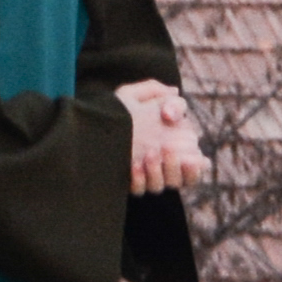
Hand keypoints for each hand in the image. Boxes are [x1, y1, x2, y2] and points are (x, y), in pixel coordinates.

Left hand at [119, 80, 210, 195]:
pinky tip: (133, 166)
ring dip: (159, 172)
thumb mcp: (132, 95)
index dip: (195, 166)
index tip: (191, 155)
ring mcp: (147, 176)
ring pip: (162, 186)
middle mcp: (163, 165)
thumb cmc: (116, 110)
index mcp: (173, 147)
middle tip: (166, 148)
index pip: (195, 166)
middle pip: (182, 180)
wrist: (86, 125)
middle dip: (176, 167)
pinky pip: (139, 189)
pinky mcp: (130, 183)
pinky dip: (139, 180)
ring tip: (149, 154)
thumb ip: (156, 91)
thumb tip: (175, 92)